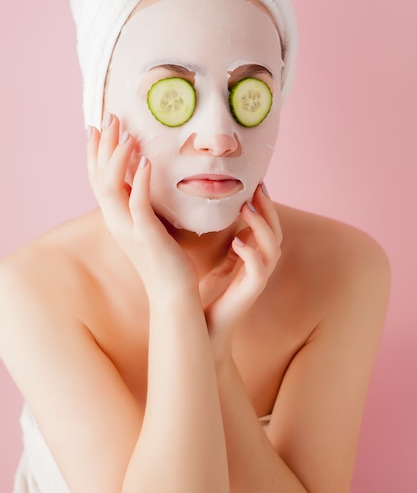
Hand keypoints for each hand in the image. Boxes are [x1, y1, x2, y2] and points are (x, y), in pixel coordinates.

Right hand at [87, 114, 197, 299]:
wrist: (173, 293)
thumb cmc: (166, 258)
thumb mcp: (149, 225)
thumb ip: (143, 203)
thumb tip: (145, 178)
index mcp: (116, 217)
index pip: (97, 179)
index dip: (95, 152)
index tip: (97, 125)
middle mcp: (116, 220)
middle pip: (99, 177)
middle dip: (103, 145)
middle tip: (110, 117)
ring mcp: (128, 228)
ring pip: (111, 187)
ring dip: (117, 158)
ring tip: (126, 133)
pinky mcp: (146, 235)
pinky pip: (137, 203)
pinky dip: (138, 180)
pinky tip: (145, 161)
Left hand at [202, 184, 281, 353]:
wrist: (202, 328)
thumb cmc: (205, 292)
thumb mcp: (211, 257)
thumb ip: (216, 236)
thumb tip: (204, 207)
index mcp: (252, 254)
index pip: (266, 224)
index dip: (264, 203)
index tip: (255, 181)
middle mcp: (260, 264)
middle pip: (276, 230)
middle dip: (268, 207)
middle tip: (257, 186)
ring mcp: (257, 278)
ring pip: (273, 247)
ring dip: (261, 225)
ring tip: (247, 208)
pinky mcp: (250, 292)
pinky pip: (259, 270)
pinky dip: (251, 254)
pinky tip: (237, 242)